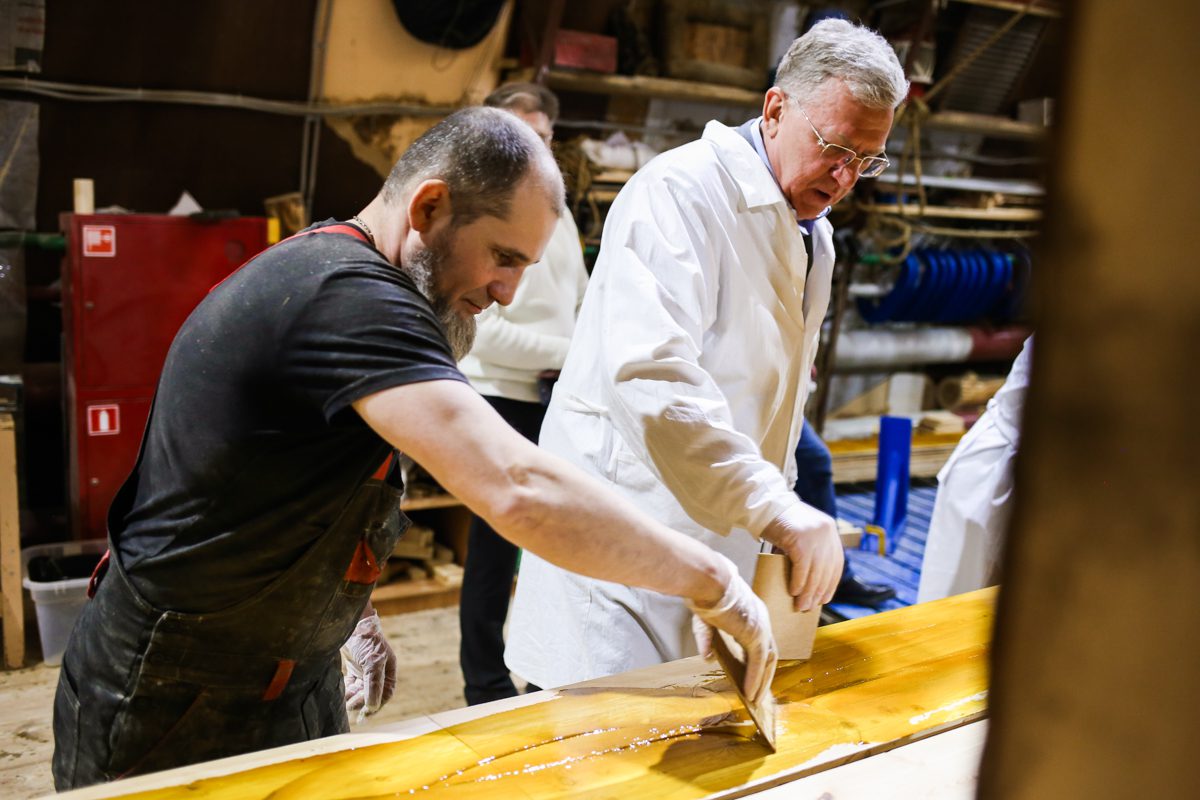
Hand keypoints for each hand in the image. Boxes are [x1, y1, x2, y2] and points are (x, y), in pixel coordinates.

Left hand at [341, 611, 396, 723]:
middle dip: (361, 702)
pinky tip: (341, 694)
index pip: (386, 693)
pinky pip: (351, 685)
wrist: (349, 623)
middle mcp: (378, 671)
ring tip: (344, 702)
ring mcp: (365, 669)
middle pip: (372, 693)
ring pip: (360, 691)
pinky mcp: (354, 668)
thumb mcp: (373, 662)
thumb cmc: (366, 640)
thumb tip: (373, 706)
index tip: (366, 714)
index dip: (377, 704)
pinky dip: (347, 691)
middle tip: (350, 708)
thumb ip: (373, 684)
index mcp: (388, 669)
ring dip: (353, 698)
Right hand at [686, 554, 777, 703]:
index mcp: (753, 613)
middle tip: (758, 694)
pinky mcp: (755, 634)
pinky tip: (749, 693)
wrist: (707, 579)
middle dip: (765, 675)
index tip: (755, 677)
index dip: (760, 661)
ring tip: (754, 700)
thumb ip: (707, 640)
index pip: (762, 641)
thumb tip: (707, 658)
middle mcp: (762, 620)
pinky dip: (754, 679)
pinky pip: (758, 663)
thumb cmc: (704, 592)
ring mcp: (761, 627)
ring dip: (762, 682)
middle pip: (770, 654)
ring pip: (768, 661)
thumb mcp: (705, 620)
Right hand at [761, 502, 843, 610]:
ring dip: (808, 592)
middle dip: (818, 591)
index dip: (831, 583)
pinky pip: (802, 568)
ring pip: (815, 572)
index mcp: (829, 529)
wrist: (763, 504)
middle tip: (810, 606)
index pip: (836, 562)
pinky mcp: (800, 539)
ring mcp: (814, 535)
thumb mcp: (802, 533)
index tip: (825, 598)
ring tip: (801, 605)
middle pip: (826, 569)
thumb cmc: (778, 521)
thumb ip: (810, 549)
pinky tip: (793, 591)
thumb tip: (809, 581)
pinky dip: (798, 582)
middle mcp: (826, 531)